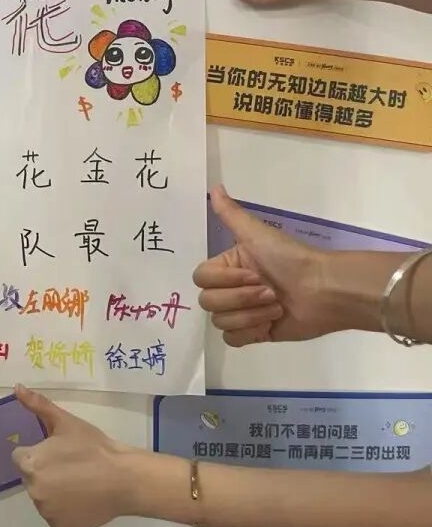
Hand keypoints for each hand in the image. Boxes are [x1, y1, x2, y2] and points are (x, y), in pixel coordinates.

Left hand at [11, 386, 138, 526]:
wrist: (123, 478)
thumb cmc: (93, 447)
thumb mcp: (65, 422)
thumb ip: (37, 405)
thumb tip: (17, 387)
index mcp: (30, 464)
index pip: (21, 457)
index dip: (39, 453)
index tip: (58, 452)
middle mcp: (33, 490)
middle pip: (32, 478)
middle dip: (45, 471)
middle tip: (71, 466)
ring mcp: (46, 511)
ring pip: (44, 497)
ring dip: (54, 491)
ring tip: (79, 482)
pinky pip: (56, 516)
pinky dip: (65, 509)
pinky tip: (82, 498)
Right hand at [194, 185, 331, 345]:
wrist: (324, 289)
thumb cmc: (291, 259)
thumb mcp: (256, 233)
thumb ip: (230, 214)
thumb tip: (214, 187)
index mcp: (229, 266)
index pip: (201, 279)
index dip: (225, 280)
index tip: (253, 273)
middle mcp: (232, 288)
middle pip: (208, 302)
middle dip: (241, 299)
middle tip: (270, 292)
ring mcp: (243, 312)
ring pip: (220, 322)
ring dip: (251, 315)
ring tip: (276, 308)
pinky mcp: (255, 334)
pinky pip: (232, 339)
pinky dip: (250, 332)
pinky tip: (269, 325)